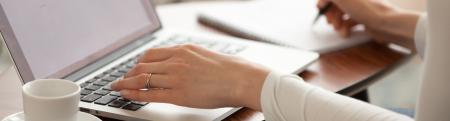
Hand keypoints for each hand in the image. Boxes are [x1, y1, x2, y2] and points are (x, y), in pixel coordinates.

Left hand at [111, 44, 268, 109]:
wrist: (241, 78)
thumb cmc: (229, 69)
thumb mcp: (205, 55)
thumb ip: (189, 57)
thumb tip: (181, 62)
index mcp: (183, 50)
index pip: (151, 54)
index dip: (138, 62)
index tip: (134, 68)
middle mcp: (176, 61)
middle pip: (143, 65)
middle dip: (128, 73)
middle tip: (121, 79)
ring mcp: (176, 77)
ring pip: (142, 78)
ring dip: (126, 83)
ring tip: (118, 88)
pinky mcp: (179, 94)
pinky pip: (150, 93)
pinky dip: (135, 94)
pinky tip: (127, 95)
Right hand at [318, 0, 419, 49]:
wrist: (387, 25)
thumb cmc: (368, 10)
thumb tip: (323, 0)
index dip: (324, 2)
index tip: (320, 8)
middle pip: (335, 5)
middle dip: (331, 14)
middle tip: (330, 21)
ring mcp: (360, 9)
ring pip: (341, 15)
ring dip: (337, 23)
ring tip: (339, 29)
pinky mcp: (363, 20)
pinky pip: (349, 23)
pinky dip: (345, 29)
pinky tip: (346, 33)